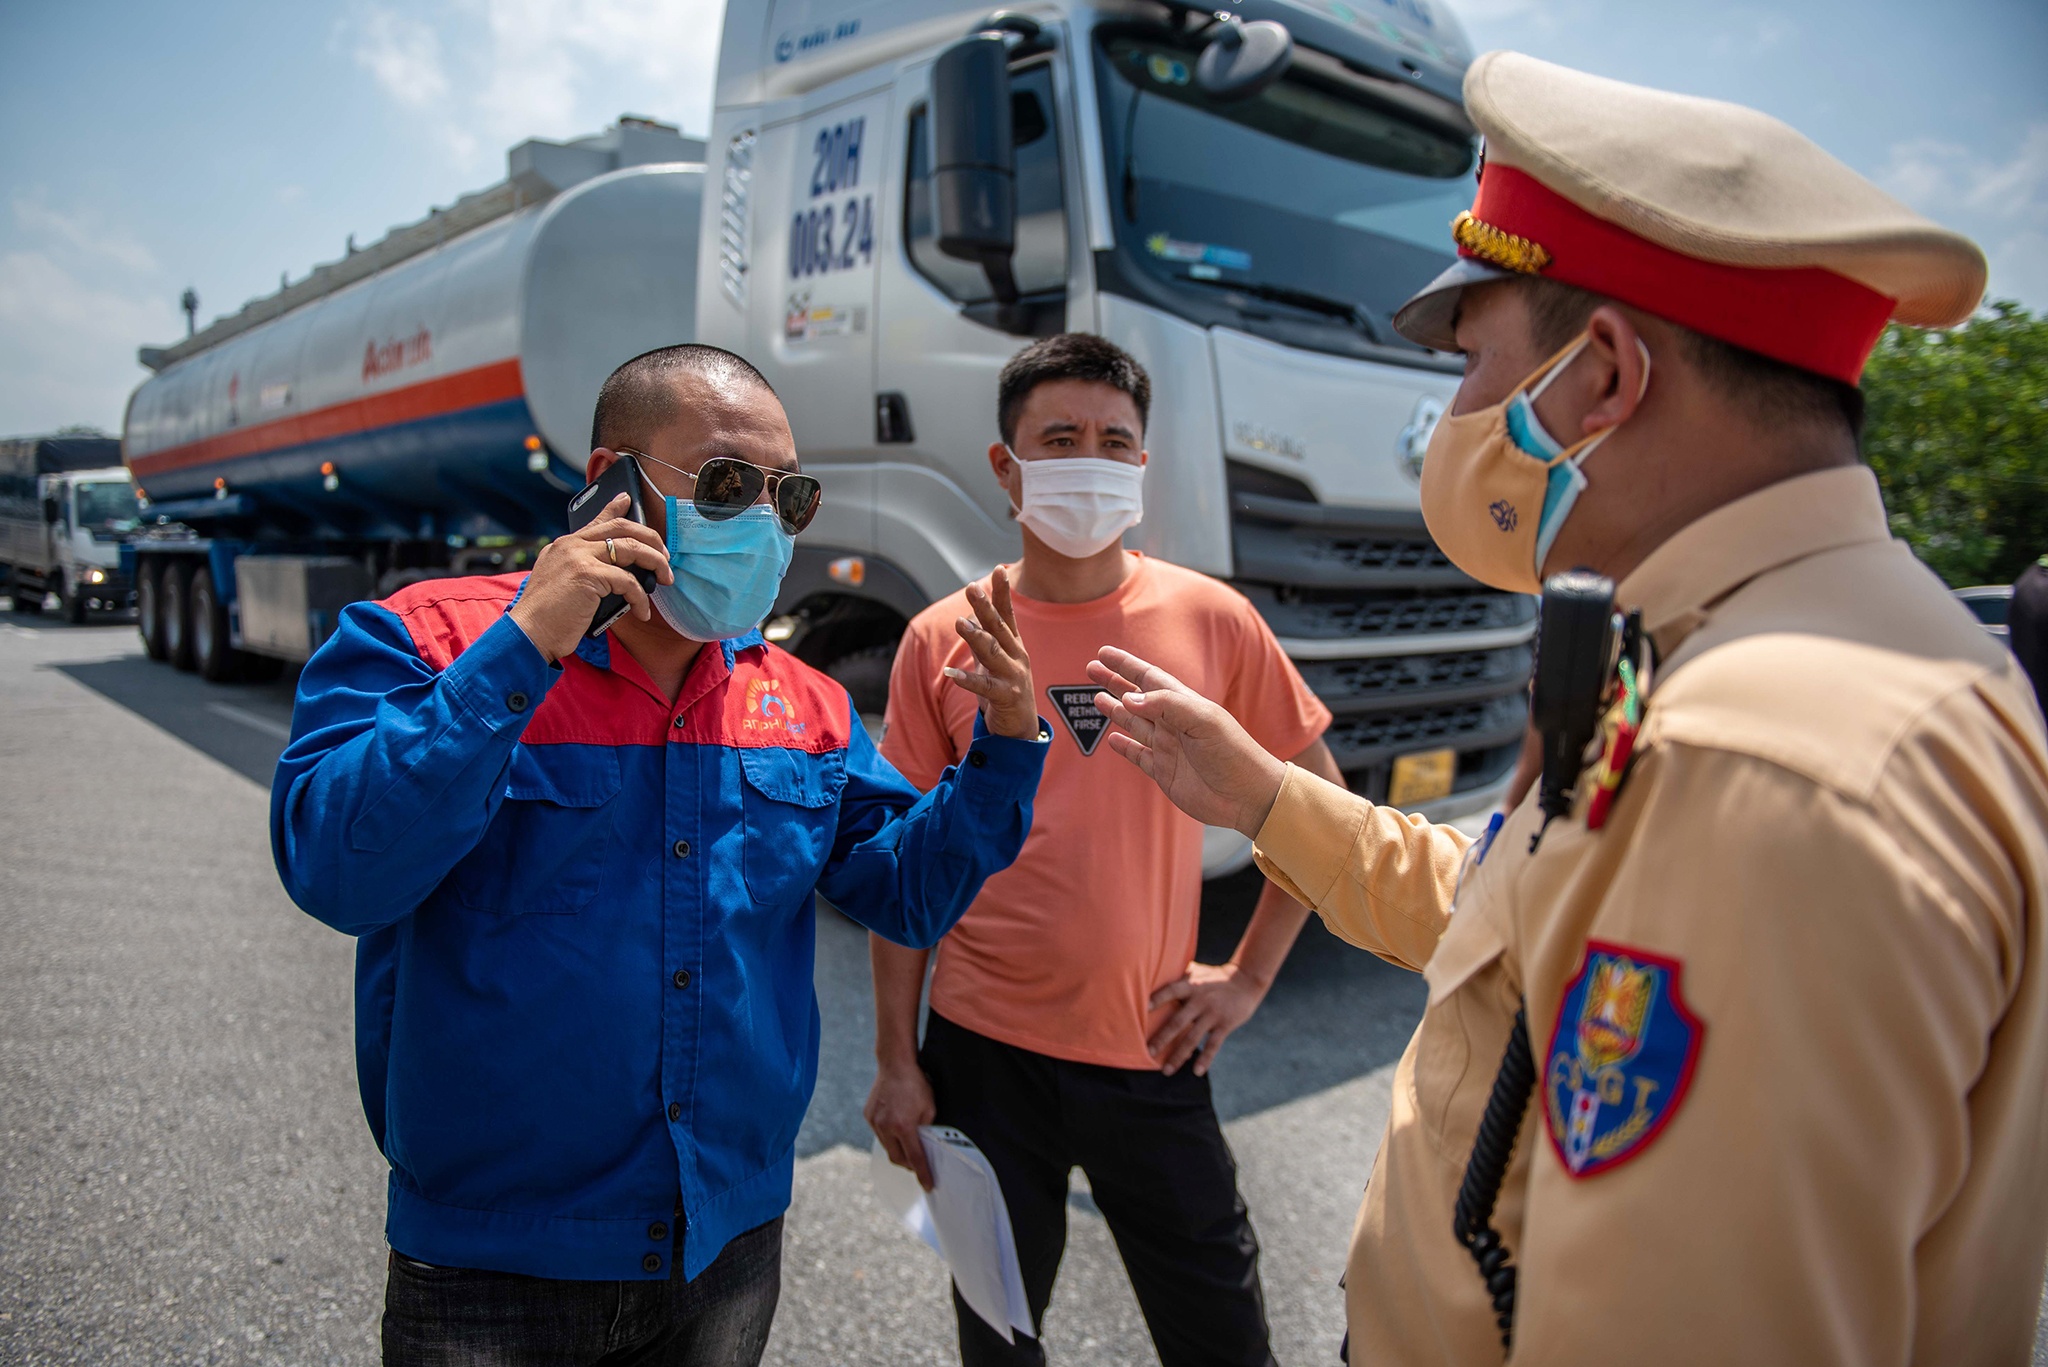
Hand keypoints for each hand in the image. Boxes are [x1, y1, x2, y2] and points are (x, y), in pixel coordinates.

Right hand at [507, 494, 671, 663]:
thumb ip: (584, 570)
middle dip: (651, 540)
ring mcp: (579, 556)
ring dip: (655, 563)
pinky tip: (642, 611)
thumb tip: (615, 574)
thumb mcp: (564, 584)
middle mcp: (571, 545)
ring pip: (631, 548)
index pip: (596, 520)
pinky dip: (640, 597)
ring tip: (666, 579)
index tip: (629, 500)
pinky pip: (628, 581)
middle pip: (621, 528)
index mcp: (564, 545)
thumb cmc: (549, 617)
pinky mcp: (587, 574)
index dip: (615, 508)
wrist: (529, 632)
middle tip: (665, 558)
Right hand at [864, 1060, 936, 1190]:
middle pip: (897, 1159)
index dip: (923, 1174)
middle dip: (909, 1164)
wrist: (895, 1064)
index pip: (915, 1158)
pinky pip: (880, 1134)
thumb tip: (926, 1145)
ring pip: (887, 1147)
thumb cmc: (916, 1084)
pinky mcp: (869, 1116)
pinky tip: (896, 1127)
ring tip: (908, 1143)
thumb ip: (927, 1130)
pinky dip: (889, 1136)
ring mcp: (875, 1122)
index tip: (928, 1186)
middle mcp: (886, 1127)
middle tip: (918, 1163)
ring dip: (898, 1150)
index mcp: (904, 1126)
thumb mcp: (930, 1108)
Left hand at [945, 565, 1037, 740]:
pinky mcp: (1006, 697)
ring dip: (975, 636)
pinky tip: (951, 674)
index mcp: (1014, 646)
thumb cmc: (1005, 690)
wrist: (1020, 729)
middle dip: (986, 606)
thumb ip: (984, 638)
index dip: (1003, 592)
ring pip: (993, 652)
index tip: (1000, 569)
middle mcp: (1017, 657)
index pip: (1007, 614)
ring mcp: (1014, 676)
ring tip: (959, 622)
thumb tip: (968, 616)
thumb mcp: (994, 661)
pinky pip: (984, 686)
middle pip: (999, 627)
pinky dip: (967, 680)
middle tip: (972, 587)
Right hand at [1087, 647, 1285, 836]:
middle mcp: (1173, 723)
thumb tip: (1129, 697)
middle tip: (1091, 669)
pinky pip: (1138, 755)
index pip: (1149, 678)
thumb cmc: (1234, 754)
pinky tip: (1112, 739)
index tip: (1104, 654)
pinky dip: (1124, 747)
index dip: (1126, 665)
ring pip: (1134, 723)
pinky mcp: (1164, 772)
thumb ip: (1166, 706)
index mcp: (1184, 704)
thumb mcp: (1203, 721)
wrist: (1248, 796)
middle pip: (1136, 697)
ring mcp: (1168, 748)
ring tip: (1096, 698)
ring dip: (1115, 710)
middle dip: (1114, 683)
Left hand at [1148, 962, 1270, 1076]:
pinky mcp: (1225, 1024)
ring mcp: (1213, 1013)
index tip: (1143, 1009)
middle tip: (1148, 1052)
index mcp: (1191, 986)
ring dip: (1178, 1055)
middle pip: (1178, 1021)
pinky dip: (1205, 1059)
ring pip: (1192, 1038)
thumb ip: (1178, 977)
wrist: (1246, 980)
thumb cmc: (1215, 977)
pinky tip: (1197, 1072)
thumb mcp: (1197, 972)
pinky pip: (1213, 1044)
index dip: (1157, 998)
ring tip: (1166, 1071)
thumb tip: (1151, 974)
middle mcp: (1200, 1000)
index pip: (1171, 991)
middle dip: (1162, 1038)